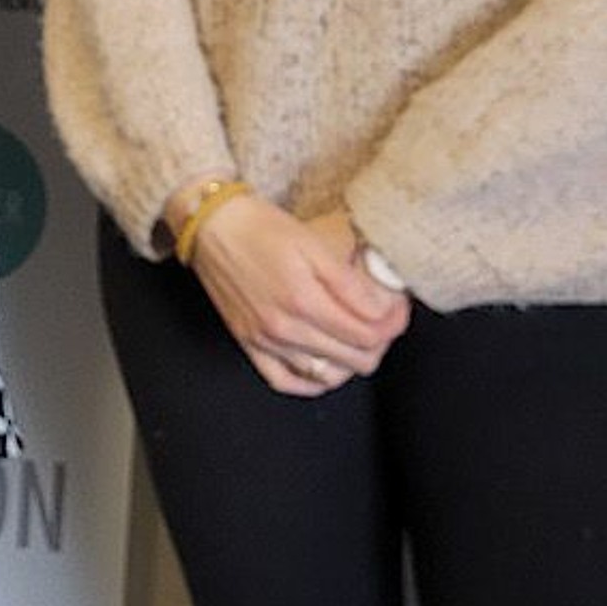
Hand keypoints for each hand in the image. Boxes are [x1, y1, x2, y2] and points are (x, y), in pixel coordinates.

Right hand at [175, 189, 408, 395]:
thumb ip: (348, 282)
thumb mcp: (311, 243)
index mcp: (304, 300)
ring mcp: (264, 340)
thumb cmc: (259, 226)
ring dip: (351, 361)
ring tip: (357, 338)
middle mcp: (284, 328)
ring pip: (327, 375)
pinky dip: (313, 381)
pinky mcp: (248, 343)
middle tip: (382, 319)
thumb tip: (380, 311)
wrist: (210, 224)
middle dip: (379, 341)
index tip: (396, 306)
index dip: (393, 322)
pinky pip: (287, 381)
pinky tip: (325, 367)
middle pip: (356, 360)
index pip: (369, 334)